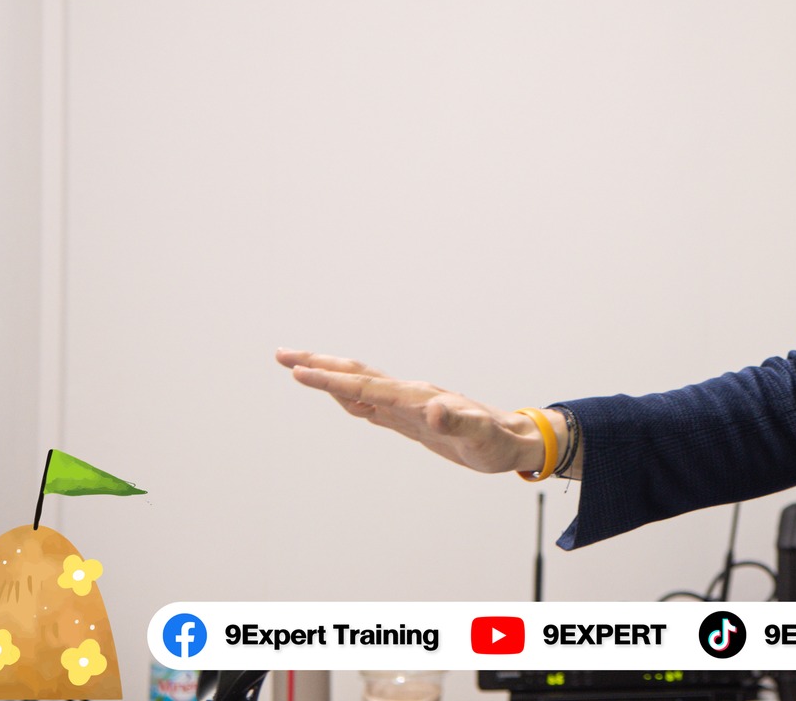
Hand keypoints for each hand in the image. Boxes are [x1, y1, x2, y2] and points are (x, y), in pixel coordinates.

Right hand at [274, 348, 555, 474]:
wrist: (514, 438)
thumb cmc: (498, 440)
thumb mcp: (481, 438)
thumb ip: (459, 423)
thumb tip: (434, 410)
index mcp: (417, 398)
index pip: (366, 387)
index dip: (331, 381)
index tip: (299, 372)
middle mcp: (409, 395)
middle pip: (356, 375)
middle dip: (318, 365)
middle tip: (281, 355)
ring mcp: (408, 404)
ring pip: (359, 384)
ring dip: (328, 374)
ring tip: (296, 366)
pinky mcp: (410, 416)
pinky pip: (370, 401)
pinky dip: (346, 394)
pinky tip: (335, 394)